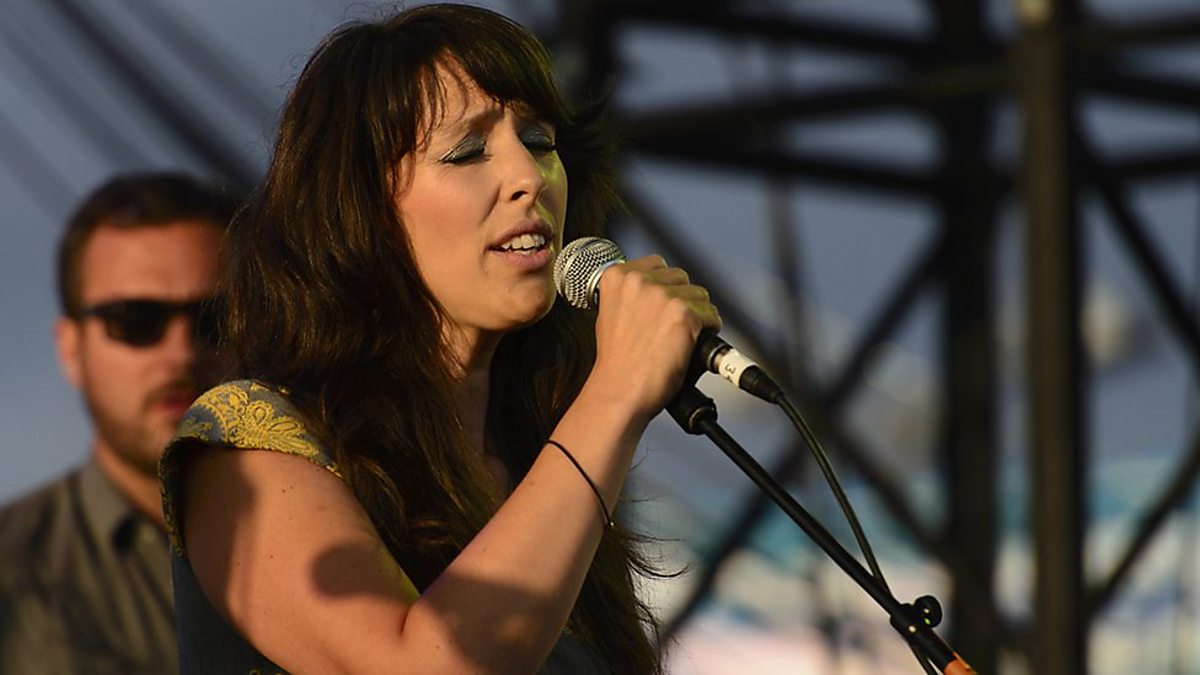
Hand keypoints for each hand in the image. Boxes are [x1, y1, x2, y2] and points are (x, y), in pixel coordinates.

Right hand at [585, 255, 720, 419]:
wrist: (620, 391)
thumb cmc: (617, 363)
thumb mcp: (610, 316)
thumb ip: (631, 297)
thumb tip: (656, 292)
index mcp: (617, 276)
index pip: (658, 264)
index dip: (665, 287)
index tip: (663, 305)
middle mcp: (639, 281)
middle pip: (681, 278)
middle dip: (682, 301)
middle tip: (670, 328)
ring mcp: (661, 296)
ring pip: (699, 295)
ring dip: (696, 316)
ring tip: (679, 339)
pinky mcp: (683, 314)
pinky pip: (711, 315)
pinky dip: (708, 330)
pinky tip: (691, 345)